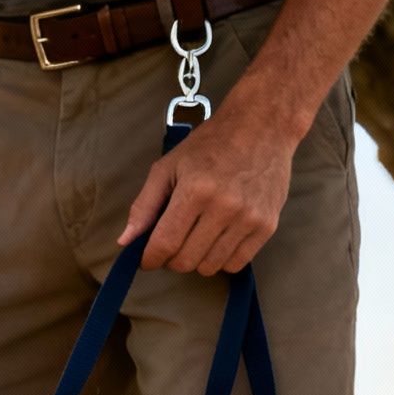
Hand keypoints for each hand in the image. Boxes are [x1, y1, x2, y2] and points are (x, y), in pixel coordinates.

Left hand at [119, 111, 298, 275]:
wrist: (261, 126)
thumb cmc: (209, 145)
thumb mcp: (168, 167)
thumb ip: (144, 206)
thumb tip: (125, 241)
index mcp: (195, 190)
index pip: (165, 244)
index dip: (149, 259)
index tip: (145, 259)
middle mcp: (225, 207)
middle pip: (186, 261)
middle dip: (170, 259)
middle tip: (171, 243)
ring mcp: (249, 219)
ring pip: (210, 267)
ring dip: (196, 260)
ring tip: (195, 238)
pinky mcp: (268, 226)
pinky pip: (236, 264)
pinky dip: (221, 260)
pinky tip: (216, 240)